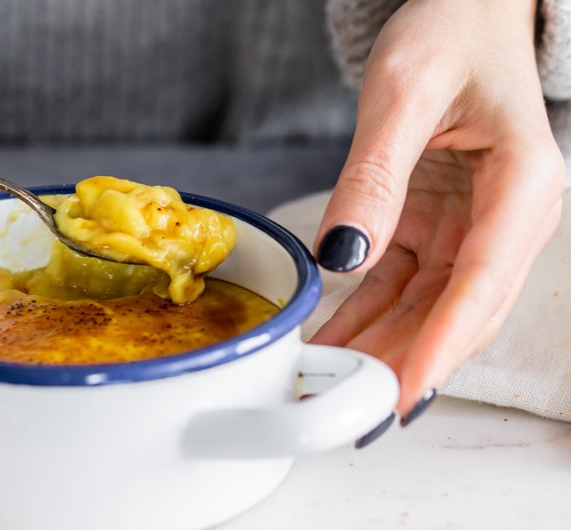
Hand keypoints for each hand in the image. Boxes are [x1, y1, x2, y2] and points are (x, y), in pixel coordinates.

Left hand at [311, 0, 564, 424]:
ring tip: (327, 383)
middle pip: (456, 311)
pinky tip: (332, 340)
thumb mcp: (404, 92)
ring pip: (427, 308)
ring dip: (380, 348)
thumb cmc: (450, 30)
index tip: (400, 393)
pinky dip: (367, 314)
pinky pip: (402, 284)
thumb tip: (346, 257)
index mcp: (522, 184)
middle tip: (349, 406)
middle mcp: (506, 218)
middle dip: (404, 362)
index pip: (481, 283)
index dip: (439, 345)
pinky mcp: (437, 228)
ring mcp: (472, 228)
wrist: (461, 12)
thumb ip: (375, 176)